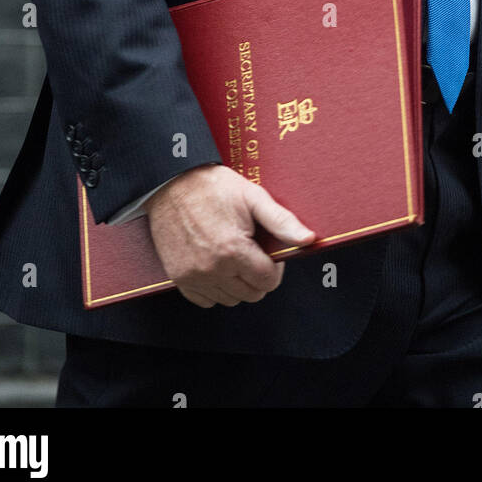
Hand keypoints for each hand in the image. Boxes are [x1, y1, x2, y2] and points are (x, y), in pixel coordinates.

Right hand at [144, 164, 315, 307]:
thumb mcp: (252, 196)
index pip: (268, 281)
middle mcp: (212, 269)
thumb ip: (282, 221)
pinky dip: (215, 289)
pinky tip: (217, 266)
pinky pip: (205, 300)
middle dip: (258, 276)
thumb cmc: (213, 186)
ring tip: (234, 256)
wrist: (172, 181)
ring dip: (237, 284)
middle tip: (252, 251)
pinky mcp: (178, 277)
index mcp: (233, 250)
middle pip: (252, 293)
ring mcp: (193, 276)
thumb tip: (308, 239)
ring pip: (230, 299)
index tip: (268, 252)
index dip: (275, 267)